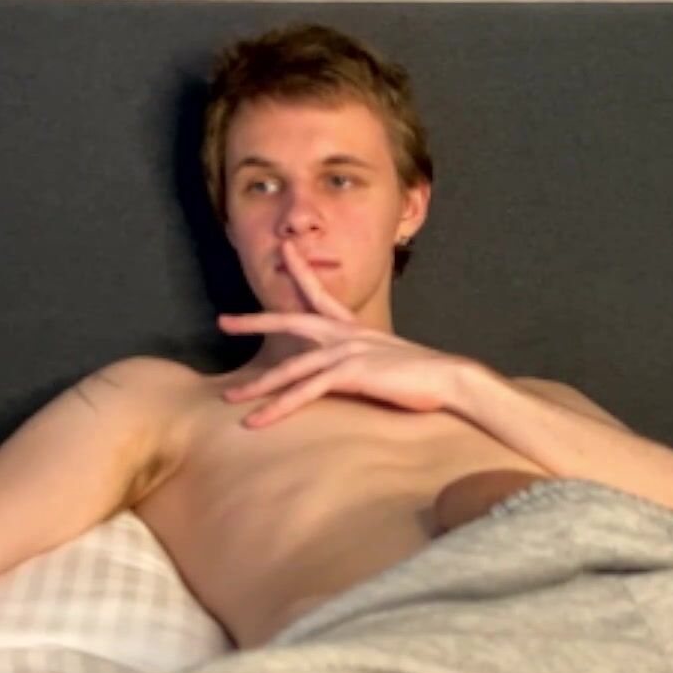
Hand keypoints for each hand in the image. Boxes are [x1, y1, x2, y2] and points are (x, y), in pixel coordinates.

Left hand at [218, 239, 478, 428]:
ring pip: (291, 368)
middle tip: (224, 320)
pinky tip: (257, 421)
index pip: (320, 295)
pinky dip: (278, 407)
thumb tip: (355, 371)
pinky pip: (305, 392)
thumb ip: (366, 362)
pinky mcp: (349, 373)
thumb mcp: (388, 362)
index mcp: (355, 329)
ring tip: (230, 398)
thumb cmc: (424, 376)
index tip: (285, 251)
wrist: (449, 378)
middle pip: (291, 322)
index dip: (301, 272)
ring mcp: (346, 352)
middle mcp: (346, 335)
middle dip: (255, 320)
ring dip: (258, 386)